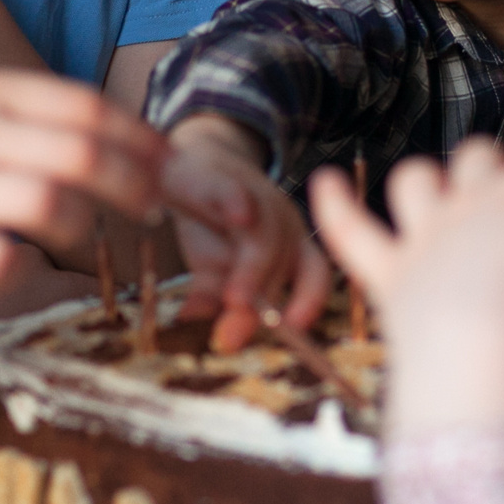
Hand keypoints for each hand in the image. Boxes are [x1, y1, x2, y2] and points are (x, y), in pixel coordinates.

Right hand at [0, 68, 167, 286]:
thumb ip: (15, 113)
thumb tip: (96, 134)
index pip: (84, 106)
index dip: (138, 138)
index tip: (167, 164)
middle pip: (84, 155)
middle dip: (135, 187)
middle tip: (151, 213)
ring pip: (53, 207)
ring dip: (87, 232)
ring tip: (89, 246)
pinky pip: (0, 261)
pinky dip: (26, 271)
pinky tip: (23, 271)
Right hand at [161, 117, 330, 352]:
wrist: (188, 164)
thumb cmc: (210, 224)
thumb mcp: (217, 268)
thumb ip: (224, 298)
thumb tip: (227, 340)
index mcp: (290, 247)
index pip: (314, 275)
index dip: (308, 300)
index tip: (295, 326)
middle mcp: (281, 222)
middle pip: (282, 262)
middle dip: (259, 298)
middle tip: (233, 333)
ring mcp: (255, 197)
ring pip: (262, 236)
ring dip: (249, 269)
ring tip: (232, 299)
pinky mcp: (222, 177)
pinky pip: (234, 192)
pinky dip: (238, 204)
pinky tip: (237, 218)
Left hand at [311, 135, 503, 434]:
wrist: (482, 360)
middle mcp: (474, 201)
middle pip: (482, 159)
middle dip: (498, 172)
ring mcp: (425, 235)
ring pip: (417, 181)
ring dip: (427, 183)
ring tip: (440, 195)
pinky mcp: (388, 275)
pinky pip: (351, 230)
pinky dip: (334, 205)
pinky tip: (321, 182)